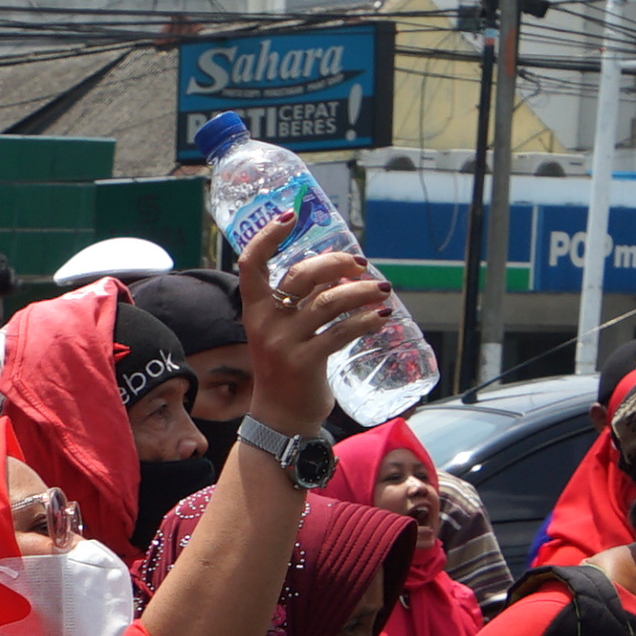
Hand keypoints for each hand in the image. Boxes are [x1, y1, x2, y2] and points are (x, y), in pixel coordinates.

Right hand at [233, 218, 390, 433]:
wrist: (281, 419)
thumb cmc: (287, 368)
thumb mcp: (283, 330)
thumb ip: (302, 301)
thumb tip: (342, 268)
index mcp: (254, 311)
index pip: (252, 265)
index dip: (268, 237)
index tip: (290, 216)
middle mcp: (265, 324)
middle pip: (302, 275)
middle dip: (337, 263)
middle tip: (362, 266)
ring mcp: (283, 344)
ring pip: (329, 302)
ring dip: (362, 291)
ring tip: (382, 291)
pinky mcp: (305, 363)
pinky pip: (342, 332)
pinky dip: (367, 320)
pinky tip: (382, 317)